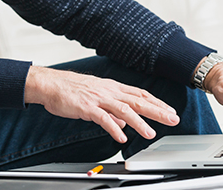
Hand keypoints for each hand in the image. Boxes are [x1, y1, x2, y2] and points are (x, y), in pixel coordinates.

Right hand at [25, 66, 179, 142]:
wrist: (49, 84)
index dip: (157, 102)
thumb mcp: (95, 97)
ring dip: (139, 122)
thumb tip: (124, 124)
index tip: (170, 111)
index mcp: (112, 88)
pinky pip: (103, 119)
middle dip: (157, 111)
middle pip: (138, 101)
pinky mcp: (86, 107)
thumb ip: (111, 111)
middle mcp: (108, 91)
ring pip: (124, 110)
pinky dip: (114, 128)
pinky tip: (122, 138)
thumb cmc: (70, 90)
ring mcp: (98, 98)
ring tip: (150, 134)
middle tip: (173, 119)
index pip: (140, 94)